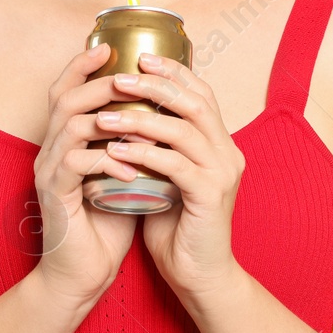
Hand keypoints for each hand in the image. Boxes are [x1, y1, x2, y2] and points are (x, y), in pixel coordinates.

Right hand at [30, 44, 143, 312]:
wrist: (83, 276)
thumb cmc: (107, 225)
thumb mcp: (126, 175)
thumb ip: (135, 144)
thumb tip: (166, 114)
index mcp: (65, 143)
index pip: (67, 91)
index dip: (84, 66)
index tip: (110, 48)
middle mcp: (51, 152)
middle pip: (64, 98)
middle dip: (98, 81)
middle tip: (127, 74)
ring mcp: (49, 173)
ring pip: (69, 125)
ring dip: (107, 118)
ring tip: (138, 120)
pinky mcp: (55, 197)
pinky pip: (76, 164)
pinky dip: (106, 159)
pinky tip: (132, 166)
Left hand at [101, 53, 245, 302]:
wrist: (200, 275)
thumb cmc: (179, 228)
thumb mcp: (169, 178)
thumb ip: (159, 148)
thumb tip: (126, 116)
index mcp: (221, 143)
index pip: (201, 93)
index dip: (173, 71)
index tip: (139, 58)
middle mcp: (228, 152)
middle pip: (194, 102)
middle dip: (154, 86)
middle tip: (119, 79)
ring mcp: (223, 172)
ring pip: (183, 129)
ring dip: (140, 119)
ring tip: (104, 116)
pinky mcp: (211, 195)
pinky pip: (174, 165)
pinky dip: (142, 154)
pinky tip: (115, 151)